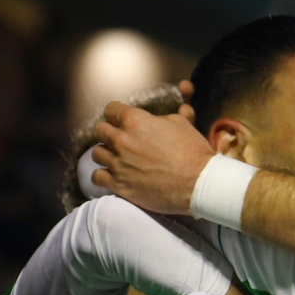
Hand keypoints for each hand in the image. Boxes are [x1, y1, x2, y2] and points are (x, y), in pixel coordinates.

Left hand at [91, 100, 212, 214]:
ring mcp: (118, 164)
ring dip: (105, 154)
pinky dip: (103, 175)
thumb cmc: (192, 152)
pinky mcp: (119, 185)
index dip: (117, 114)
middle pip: (100, 130)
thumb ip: (165, 116)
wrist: (198, 183)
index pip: (111, 110)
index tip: (121, 120)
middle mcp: (121, 141)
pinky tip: (111, 175)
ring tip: (116, 158)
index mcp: (135, 121)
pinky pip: (97, 177)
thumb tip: (162, 114)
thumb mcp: (181, 124)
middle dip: (109, 132)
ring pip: (96, 153)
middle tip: (119, 139)